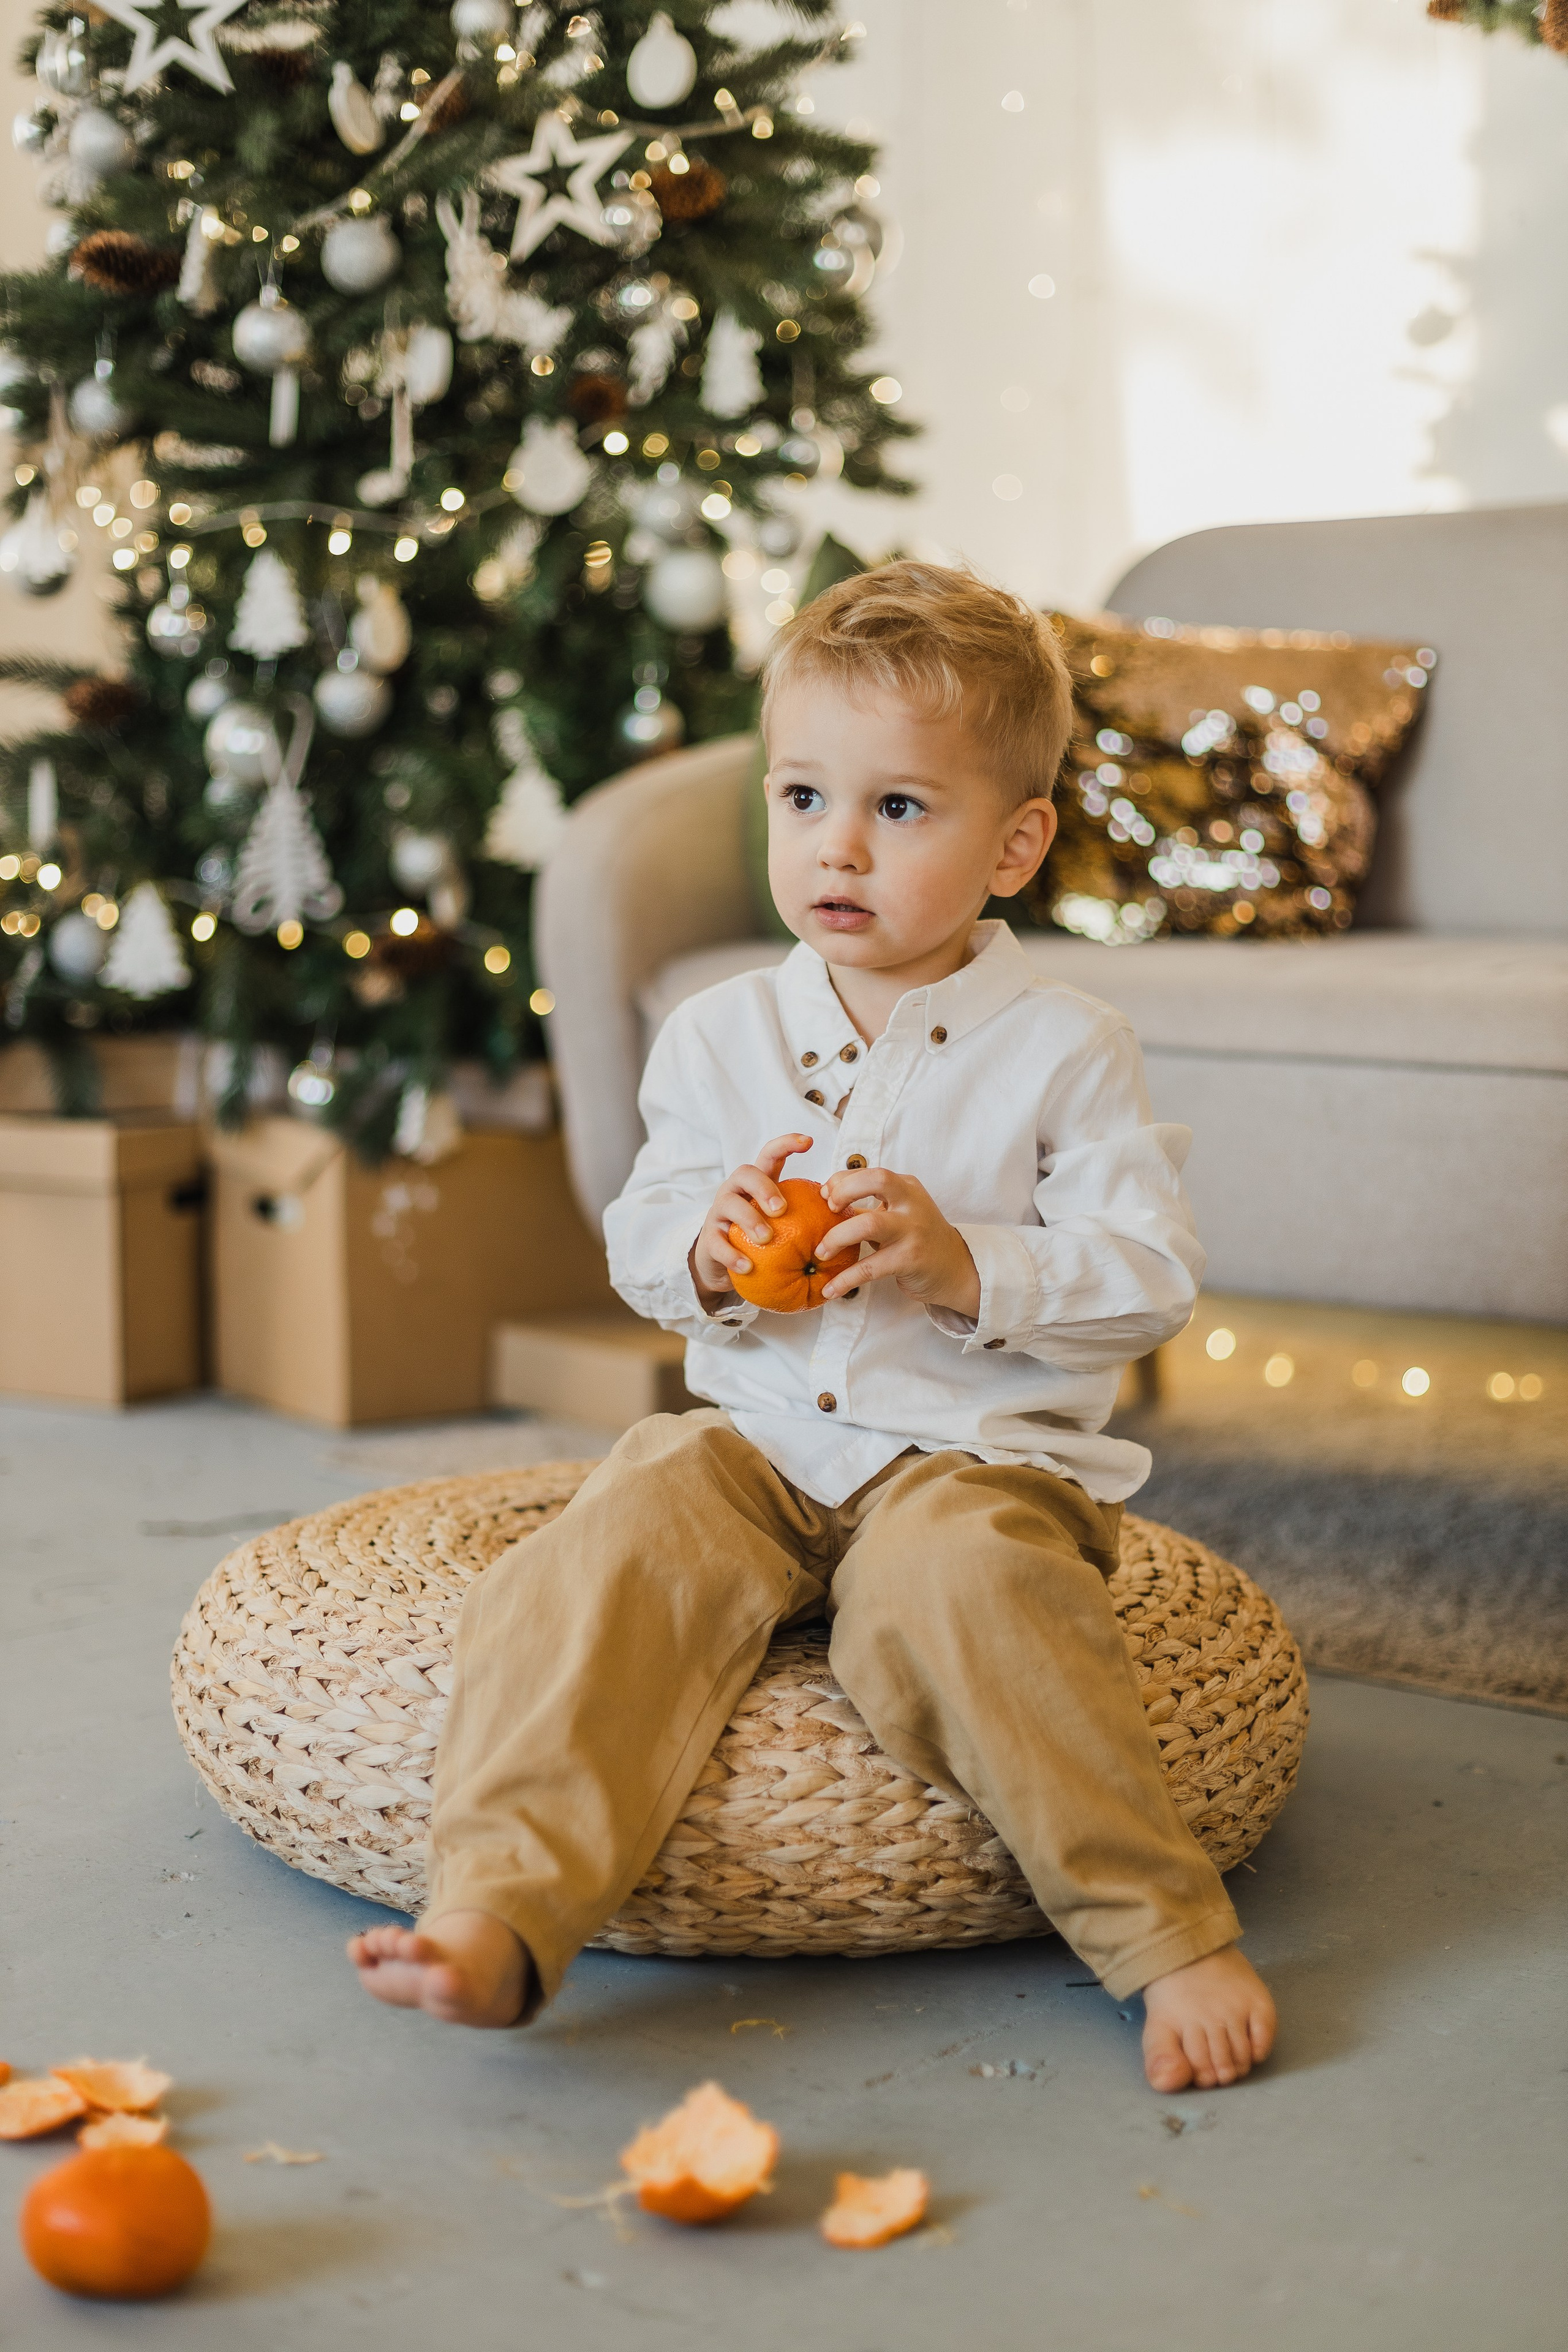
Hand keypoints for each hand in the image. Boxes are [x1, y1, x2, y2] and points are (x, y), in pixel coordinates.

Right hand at [689, 1131, 812, 1313]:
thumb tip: (849, 1224)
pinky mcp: (708, 1239)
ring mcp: (719, 1214)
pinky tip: (748, 1266)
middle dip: (764, 1186)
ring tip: (767, 1238)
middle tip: (781, 1208)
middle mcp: (736, 1192)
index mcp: (757, 1184)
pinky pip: (717, 1243)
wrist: (720, 1263)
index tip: (809, 1142)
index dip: (787, 1144)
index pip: (770, 1155)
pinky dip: (733, 1255)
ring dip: (750, 1219)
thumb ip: (806, 1219)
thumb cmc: (760, 1240)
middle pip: (745, 1172)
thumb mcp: (783, 1225)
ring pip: (729, 1204)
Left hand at [817, 1165, 980, 1318]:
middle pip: (876, 1181)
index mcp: (906, 1188)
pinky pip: (870, 1268)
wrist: (954, 1268)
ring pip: (869, 1224)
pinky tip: (830, 1289)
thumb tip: (825, 1203)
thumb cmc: (917, 1239)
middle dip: (844, 1191)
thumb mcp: (899, 1214)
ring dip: (837, 1238)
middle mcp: (912, 1203)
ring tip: (821, 1253)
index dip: (842, 1180)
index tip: (824, 1195)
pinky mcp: (910, 1259)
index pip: (870, 1172)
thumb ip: (869, 1207)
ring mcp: (913, 1231)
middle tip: (827, 1211)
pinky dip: (845, 1279)